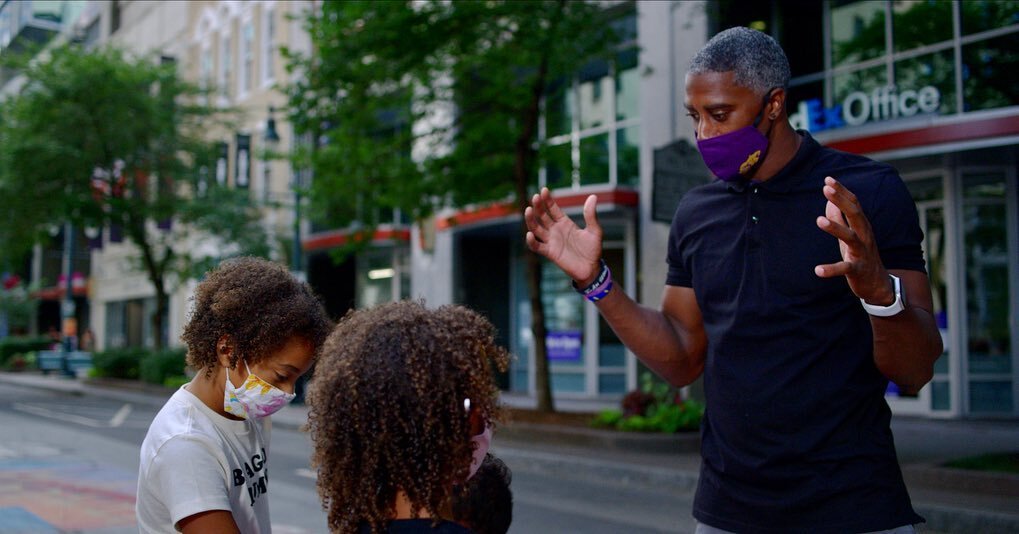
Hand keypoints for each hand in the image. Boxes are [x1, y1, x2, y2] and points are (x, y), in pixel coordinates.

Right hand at [524, 187, 602, 284]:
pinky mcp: (550, 253)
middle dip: (538, 206)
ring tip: (528, 210)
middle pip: (542, 216)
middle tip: (535, 197)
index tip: (543, 190)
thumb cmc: (593, 250)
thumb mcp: (594, 230)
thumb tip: (593, 196)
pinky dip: (531, 241)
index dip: (547, 200)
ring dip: (531, 220)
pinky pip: (537, 246)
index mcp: (564, 223)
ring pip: (536, 228)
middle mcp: (555, 230)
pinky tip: (529, 234)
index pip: (552, 208)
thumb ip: (590, 215)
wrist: (592, 269)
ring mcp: (551, 241)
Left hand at [815, 176, 894, 304]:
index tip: (828, 179)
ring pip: (851, 238)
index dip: (842, 191)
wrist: (878, 284)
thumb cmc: (861, 255)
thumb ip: (840, 217)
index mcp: (862, 226)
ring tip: (818, 220)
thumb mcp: (849, 234)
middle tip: (826, 189)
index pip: (854, 204)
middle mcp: (864, 236)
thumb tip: (830, 200)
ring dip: (835, 228)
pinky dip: (831, 269)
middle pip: (855, 214)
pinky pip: (845, 268)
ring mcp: (862, 253)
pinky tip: (818, 270)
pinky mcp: (858, 270)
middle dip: (841, 201)